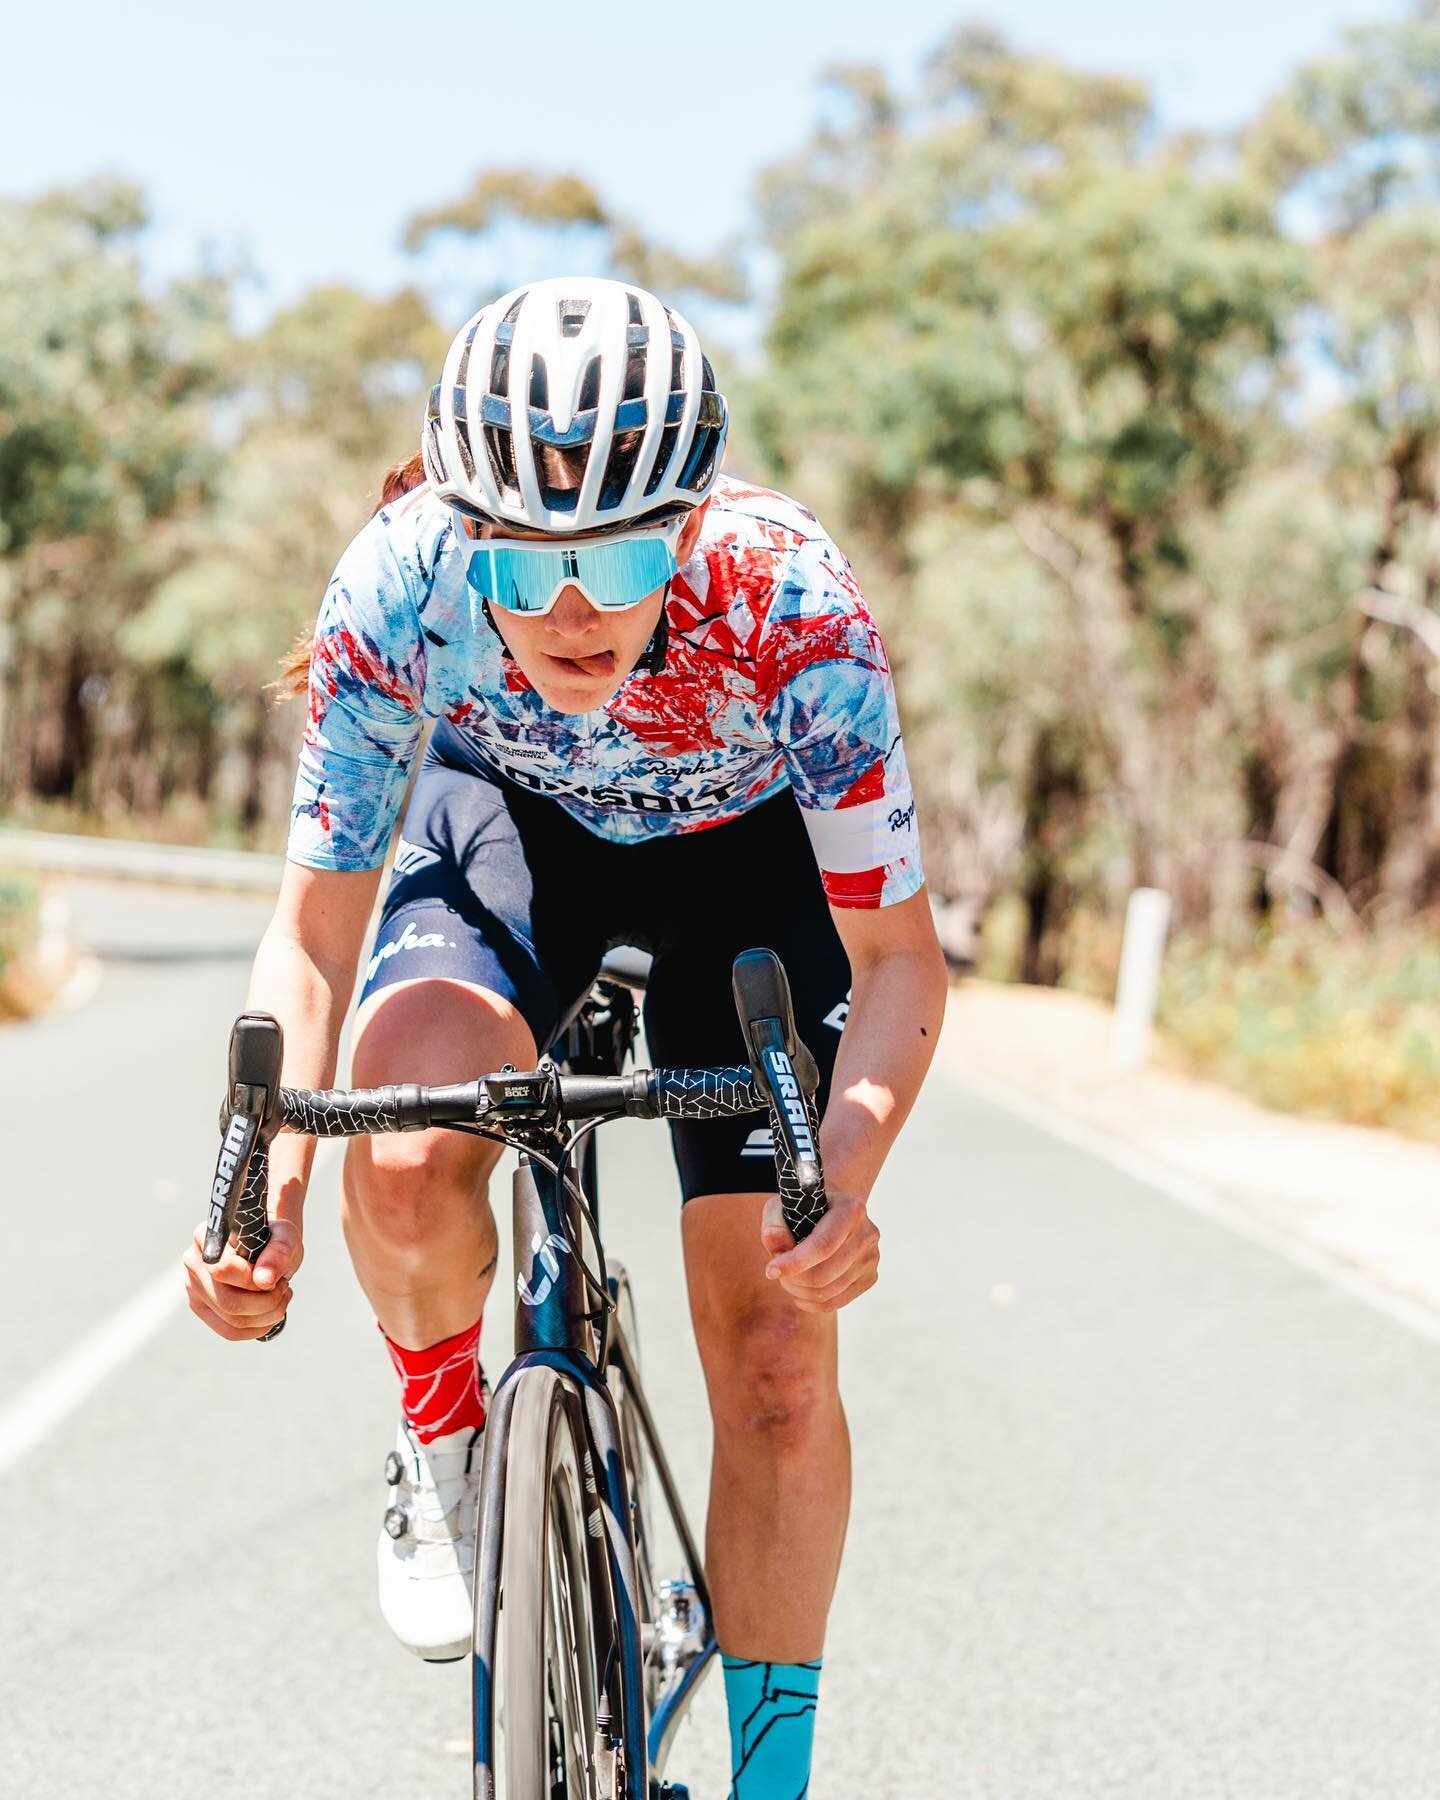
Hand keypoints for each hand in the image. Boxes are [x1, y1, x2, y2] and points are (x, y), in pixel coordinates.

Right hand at [182, 1219, 301, 1340]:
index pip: (224, 1269)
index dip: (255, 1281)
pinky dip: (258, 1327)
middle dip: (267, 1302)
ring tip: (281, 1296)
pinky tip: (273, 1313)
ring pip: (231, 1321)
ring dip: (267, 1315)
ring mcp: (194, 1287)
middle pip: (228, 1301)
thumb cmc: (274, 1238)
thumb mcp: (284, 1236)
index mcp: (207, 1236)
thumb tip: (264, 1281)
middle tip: (284, 1287)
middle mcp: (193, 1261)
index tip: (276, 1276)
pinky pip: (230, 1332)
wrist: (267, 1247)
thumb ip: (278, 1252)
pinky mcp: (201, 1307)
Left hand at [760, 1190, 878, 1312]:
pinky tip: (800, 1291)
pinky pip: (836, 1302)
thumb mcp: (782, 1206)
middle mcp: (867, 1234)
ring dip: (798, 1291)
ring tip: (787, 1277)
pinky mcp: (870, 1277)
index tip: (770, 1271)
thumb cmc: (802, 1209)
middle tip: (776, 1270)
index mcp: (851, 1209)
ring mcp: (871, 1258)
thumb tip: (773, 1241)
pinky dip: (811, 1303)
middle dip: (792, 1278)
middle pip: (824, 1274)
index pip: (823, 1245)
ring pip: (828, 1292)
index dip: (796, 1262)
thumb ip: (774, 1222)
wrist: (829, 1212)